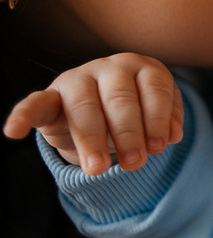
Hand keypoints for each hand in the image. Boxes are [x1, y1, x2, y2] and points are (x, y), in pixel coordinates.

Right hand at [3, 53, 182, 175]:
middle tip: (135, 164)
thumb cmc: (136, 111)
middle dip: (129, 133)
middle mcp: (109, 67)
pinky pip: (33, 102)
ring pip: (84, 105)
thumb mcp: (156, 114)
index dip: (158, 119)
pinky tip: (12, 132)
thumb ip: (166, 122)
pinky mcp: (49, 96)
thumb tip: (171, 137)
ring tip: (99, 169)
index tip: (159, 148)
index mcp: (141, 67)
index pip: (154, 89)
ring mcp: (77, 79)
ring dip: (92, 138)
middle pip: (120, 98)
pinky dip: (22, 116)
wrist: (100, 110)